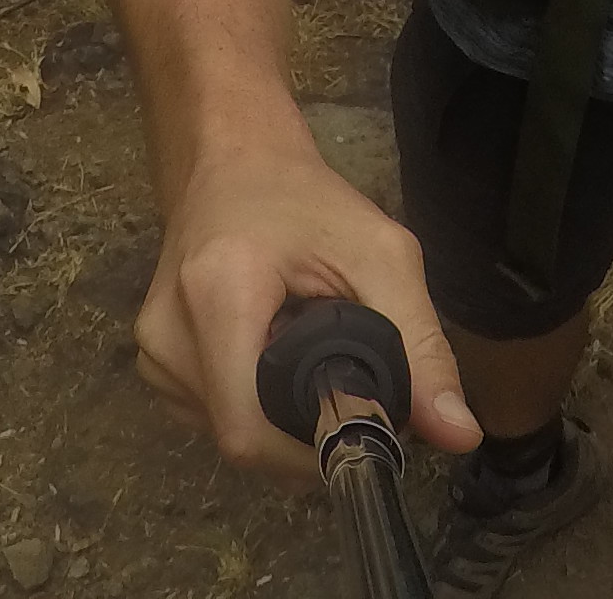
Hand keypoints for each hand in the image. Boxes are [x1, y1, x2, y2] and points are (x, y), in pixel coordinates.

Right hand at [134, 133, 479, 473]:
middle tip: (355, 388)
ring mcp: (152, 353)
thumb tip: (460, 434)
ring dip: (284, 422)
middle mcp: (167, 334)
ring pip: (232, 437)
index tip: (369, 426)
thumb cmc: (306, 201)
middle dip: (310, 435)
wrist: (232, 161)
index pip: (250, 431)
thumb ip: (420, 344)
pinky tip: (277, 360)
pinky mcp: (153, 363)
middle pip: (245, 440)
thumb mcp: (379, 255)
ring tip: (313, 359)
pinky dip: (257, 407)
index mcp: (216, 295)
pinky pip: (215, 419)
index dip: (316, 451)